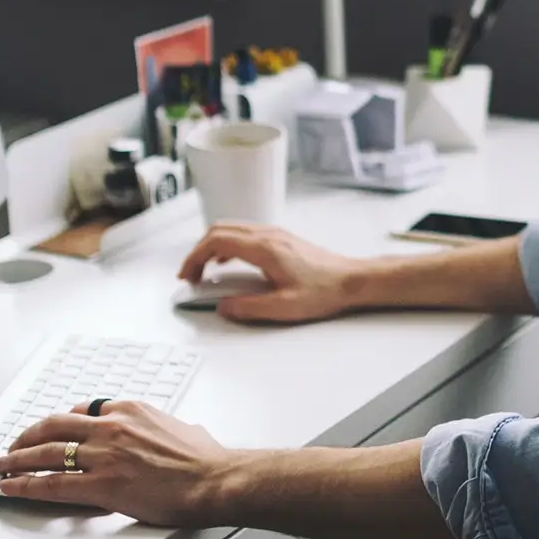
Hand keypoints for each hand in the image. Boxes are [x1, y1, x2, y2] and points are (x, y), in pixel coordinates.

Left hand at [0, 400, 243, 525]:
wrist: (217, 480)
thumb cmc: (207, 460)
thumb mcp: (182, 428)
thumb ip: (163, 428)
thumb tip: (171, 434)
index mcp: (130, 410)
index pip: (83, 409)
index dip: (62, 422)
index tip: (52, 430)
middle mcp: (111, 427)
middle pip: (54, 425)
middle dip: (28, 435)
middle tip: (14, 444)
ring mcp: (103, 455)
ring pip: (45, 452)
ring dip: (17, 459)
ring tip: (2, 465)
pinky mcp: (101, 484)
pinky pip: (52, 483)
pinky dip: (25, 484)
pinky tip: (11, 487)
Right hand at [178, 223, 365, 323]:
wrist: (351, 280)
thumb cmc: (324, 290)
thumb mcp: (284, 307)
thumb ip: (248, 308)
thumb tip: (223, 307)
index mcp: (264, 248)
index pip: (216, 241)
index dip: (194, 257)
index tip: (187, 275)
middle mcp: (268, 235)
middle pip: (219, 230)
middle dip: (198, 251)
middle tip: (191, 274)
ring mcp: (275, 234)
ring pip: (231, 229)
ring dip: (212, 247)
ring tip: (204, 270)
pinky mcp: (280, 239)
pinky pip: (244, 234)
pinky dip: (227, 245)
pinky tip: (228, 264)